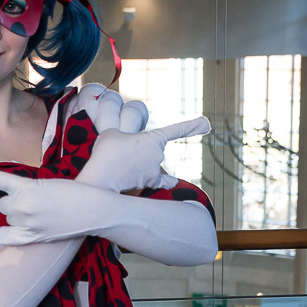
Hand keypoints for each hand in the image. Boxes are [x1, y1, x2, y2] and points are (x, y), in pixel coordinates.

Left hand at [0, 160, 99, 244]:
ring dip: (16, 216)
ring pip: (8, 219)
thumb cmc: (73, 192)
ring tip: (40, 215)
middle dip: (12, 203)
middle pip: (3, 205)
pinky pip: (7, 237)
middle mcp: (23, 206)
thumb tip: (4, 207)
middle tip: (35, 203)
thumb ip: (23, 192)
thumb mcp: (46, 183)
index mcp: (27, 187)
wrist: (93, 209)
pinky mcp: (33, 237)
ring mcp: (27, 224)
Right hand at [77, 116, 210, 192]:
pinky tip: (173, 182)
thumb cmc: (105, 153)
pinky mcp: (149, 182)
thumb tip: (128, 149)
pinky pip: (162, 181)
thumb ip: (123, 136)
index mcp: (153, 138)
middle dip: (139, 149)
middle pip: (153, 148)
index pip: (177, 130)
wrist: (101, 178)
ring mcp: (155, 170)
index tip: (206, 123)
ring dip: (138, 163)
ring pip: (151, 162)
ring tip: (119, 165)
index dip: (192, 126)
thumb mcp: (111, 133)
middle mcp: (159, 154)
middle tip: (120, 153)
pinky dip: (166, 181)